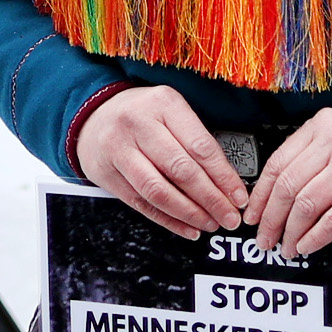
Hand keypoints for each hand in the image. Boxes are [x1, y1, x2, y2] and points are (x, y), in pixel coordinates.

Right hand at [78, 86, 245, 237]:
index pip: (200, 146)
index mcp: (163, 103)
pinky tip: (187, 228)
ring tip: (210, 223)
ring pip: (159, 191)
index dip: (223, 177)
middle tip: (229, 217)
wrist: (93, 116)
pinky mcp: (107, 175)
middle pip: (181, 170)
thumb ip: (195, 139)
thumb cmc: (142, 114)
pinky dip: (168, 220)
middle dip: (211, 199)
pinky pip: (142, 204)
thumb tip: (228, 182)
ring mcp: (119, 150)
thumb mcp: (170, 110)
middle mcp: (138, 124)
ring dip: (190, 213)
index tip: (238, 197)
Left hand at [248, 109, 331, 256]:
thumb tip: (275, 194)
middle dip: (271, 219)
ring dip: (291, 232)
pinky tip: (307, 246)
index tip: (253, 214)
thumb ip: (311, 154)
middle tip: (264, 238)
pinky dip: (315, 237)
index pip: (278, 162)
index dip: (261, 194)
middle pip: (288, 186)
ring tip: (286, 247)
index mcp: (323, 124)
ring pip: (307, 205)